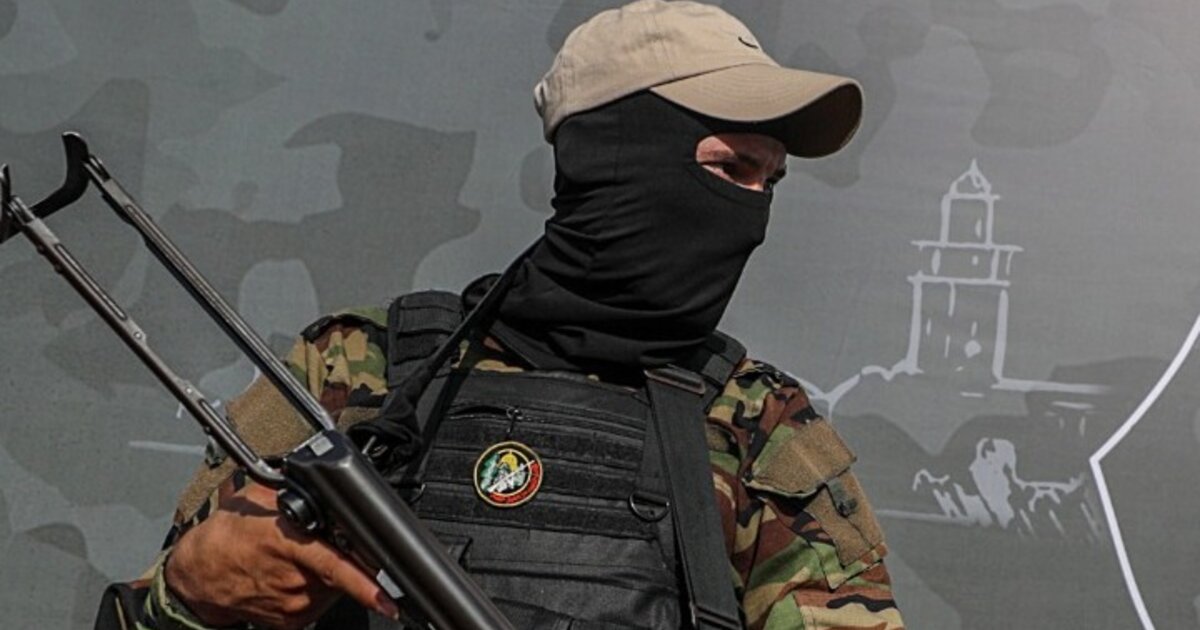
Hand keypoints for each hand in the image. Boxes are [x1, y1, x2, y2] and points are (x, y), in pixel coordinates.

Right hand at [164, 480, 399, 629]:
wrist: (199, 576)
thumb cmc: (228, 536)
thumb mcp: (260, 498)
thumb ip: (298, 488)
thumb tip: (330, 480)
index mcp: (287, 546)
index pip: (336, 566)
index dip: (366, 583)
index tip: (389, 597)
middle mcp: (294, 581)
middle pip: (343, 569)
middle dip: (344, 552)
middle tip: (322, 540)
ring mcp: (294, 606)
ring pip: (335, 586)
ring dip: (330, 570)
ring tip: (301, 556)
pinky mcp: (293, 621)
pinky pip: (321, 601)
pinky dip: (318, 586)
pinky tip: (297, 573)